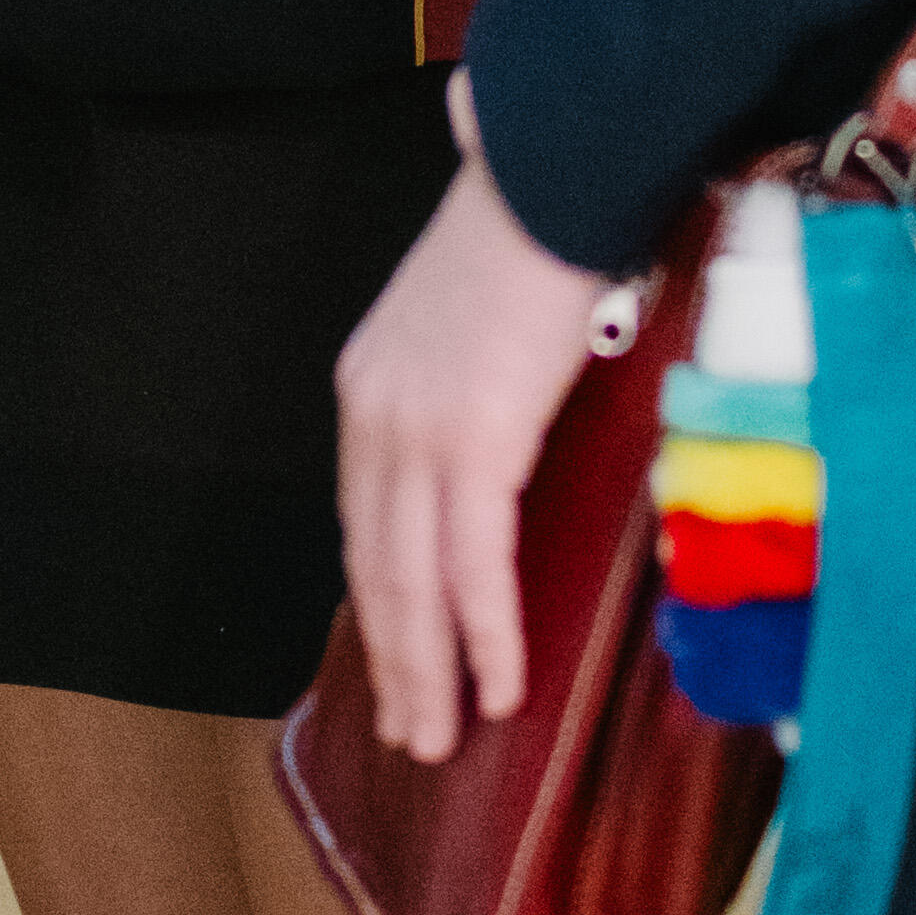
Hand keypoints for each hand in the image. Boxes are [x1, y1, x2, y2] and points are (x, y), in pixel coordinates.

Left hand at [334, 94, 618, 763]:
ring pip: (414, 581)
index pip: (363, 523)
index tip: (393, 663)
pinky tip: (499, 687)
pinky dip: (486, 633)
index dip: (380, 603)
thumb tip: (495, 469)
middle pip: (376, 567)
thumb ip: (465, 399)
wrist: (552, 177)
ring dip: (432, 671)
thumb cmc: (534, 244)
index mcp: (368, 390)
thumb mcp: (470, 332)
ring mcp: (418, 431)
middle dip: (394, 660)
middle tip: (411, 735)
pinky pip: (475, 563)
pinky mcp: (474, 441)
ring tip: (443, 737)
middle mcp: (376, 416)